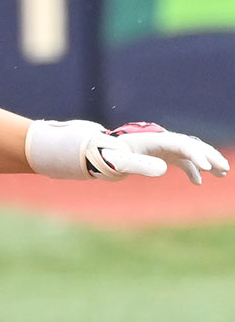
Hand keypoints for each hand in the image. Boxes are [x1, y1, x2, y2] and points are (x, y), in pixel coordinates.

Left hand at [89, 122, 229, 185]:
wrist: (98, 153)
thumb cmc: (107, 157)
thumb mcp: (121, 162)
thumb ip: (139, 164)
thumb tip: (163, 169)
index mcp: (154, 140)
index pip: (181, 145)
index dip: (195, 155)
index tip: (206, 167)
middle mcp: (162, 141)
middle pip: (192, 146)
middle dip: (209, 156)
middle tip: (223, 169)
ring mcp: (163, 148)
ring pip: (190, 153)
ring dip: (206, 162)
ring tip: (222, 173)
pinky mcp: (161, 155)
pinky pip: (182, 160)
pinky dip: (192, 169)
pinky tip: (199, 182)